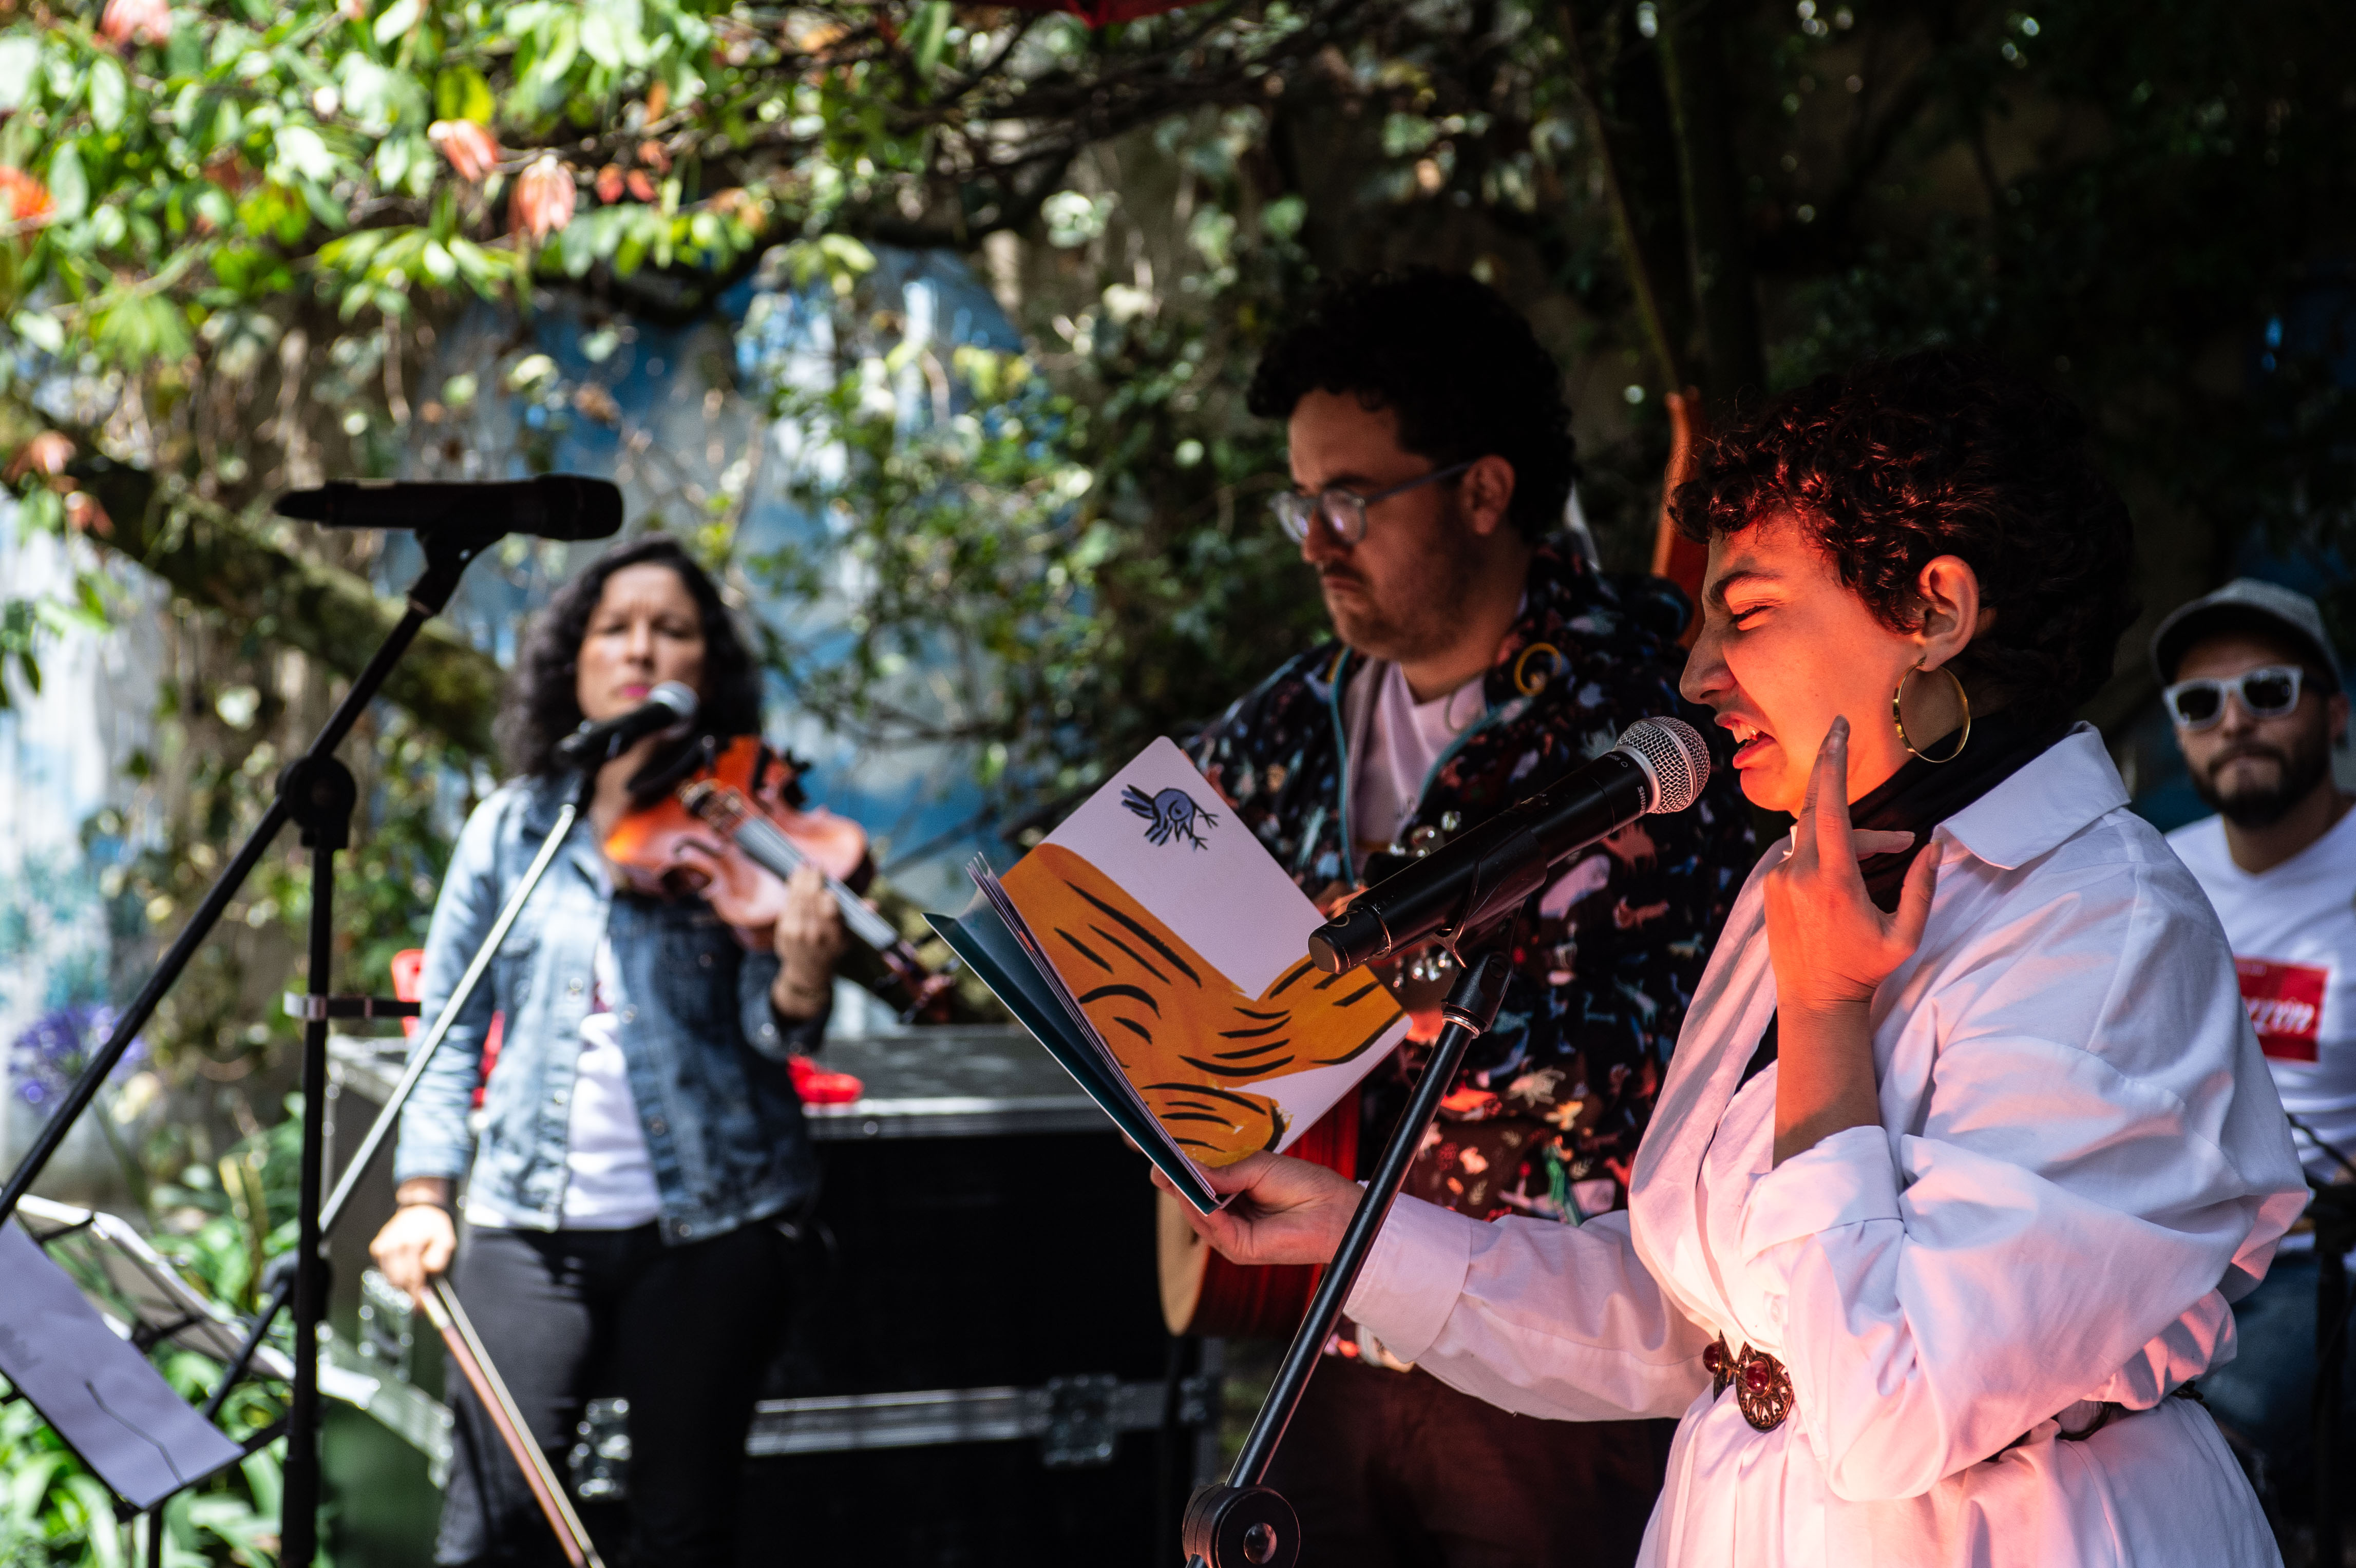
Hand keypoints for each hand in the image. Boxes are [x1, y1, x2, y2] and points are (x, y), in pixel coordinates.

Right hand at [370, 1180, 455, 1297]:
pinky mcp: (376, 1248)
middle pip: (399, 1282)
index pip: (412, 1278)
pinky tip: (406, 1266)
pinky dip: (395, 1274)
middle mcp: (394, 1245)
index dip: (416, 1297)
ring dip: (403, 1285)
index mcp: (412, 1244)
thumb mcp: (446, 1240)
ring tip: (417, 1278)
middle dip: (410, 1294)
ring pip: (390, 1279)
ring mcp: (383, 1247)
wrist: (419, 1209)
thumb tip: (428, 1273)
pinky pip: (385, 1271)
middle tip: (421, 1301)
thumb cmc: (435, 1227)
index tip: (421, 1310)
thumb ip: (439, 1259)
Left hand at [771, 866, 845, 1018]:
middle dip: (812, 879)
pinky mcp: (784, 930)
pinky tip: (795, 878)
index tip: (828, 880)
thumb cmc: (833, 948)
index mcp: (834, 935)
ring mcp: (797, 932)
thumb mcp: (850, 937)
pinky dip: (792, 889)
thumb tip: (874, 905)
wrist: (808, 971)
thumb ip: (860, 918)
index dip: (827, 892)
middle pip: (811, 898)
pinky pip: (788, 904)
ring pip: (798, 898)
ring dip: (801, 880)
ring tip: (804, 866)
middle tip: (816, 865)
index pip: (829, 909)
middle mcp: (815, 933)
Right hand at [1150, 1151, 1360, 1266]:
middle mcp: (1228, 1216)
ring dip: (1185, 1195)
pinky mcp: (1240, 1249)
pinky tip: (1197, 1194)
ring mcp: (1232, 1234)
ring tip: (1173, 1172)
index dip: (1178, 1171)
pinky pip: (1215, 1229)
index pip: (1196, 1185)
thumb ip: (1223, 1171)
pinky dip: (1203, 1211)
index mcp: (1232, 1194)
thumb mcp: (1257, 1167)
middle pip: (1191, 1202)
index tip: (1161, 1154)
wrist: (1334, 1209)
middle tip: (1160, 1162)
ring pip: (1198, 1216)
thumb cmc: (1303, 1184)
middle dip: (1175, 1182)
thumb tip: (1188, 1167)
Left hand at [1762, 715, 1936, 1015]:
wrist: (1813, 1000)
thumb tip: (1935, 847)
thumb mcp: (1905, 936)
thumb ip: (1923, 888)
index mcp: (1833, 880)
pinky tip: (1856, 868)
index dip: (1833, 765)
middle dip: (1831, 767)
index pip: (1831, 808)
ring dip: (1851, 832)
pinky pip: (1802, 851)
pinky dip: (1830, 848)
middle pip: (1817, 806)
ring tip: (1892, 849)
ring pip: (1815, 833)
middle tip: (1839, 730)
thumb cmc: (1863, 971)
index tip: (1837, 732)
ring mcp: (1780, 877)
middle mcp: (1799, 872)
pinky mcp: (1771, 885)